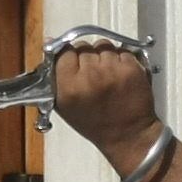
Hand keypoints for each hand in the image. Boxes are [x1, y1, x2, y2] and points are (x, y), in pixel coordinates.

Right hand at [52, 39, 163, 169]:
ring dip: (103, 56)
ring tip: (106, 74)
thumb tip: (50, 46)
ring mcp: (113, 70)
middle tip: (92, 74)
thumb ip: (54, 77)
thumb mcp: (64, 106)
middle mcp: (90, 76)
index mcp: (70, 87)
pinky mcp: (132, 68)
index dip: (69, 56)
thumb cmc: (95, 124)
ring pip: (103, 45)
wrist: (127, 135)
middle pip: (83, 47)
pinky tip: (120, 75)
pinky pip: (122, 50)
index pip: (64, 52)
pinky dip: (121, 59)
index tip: (72, 61)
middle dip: (86, 57)